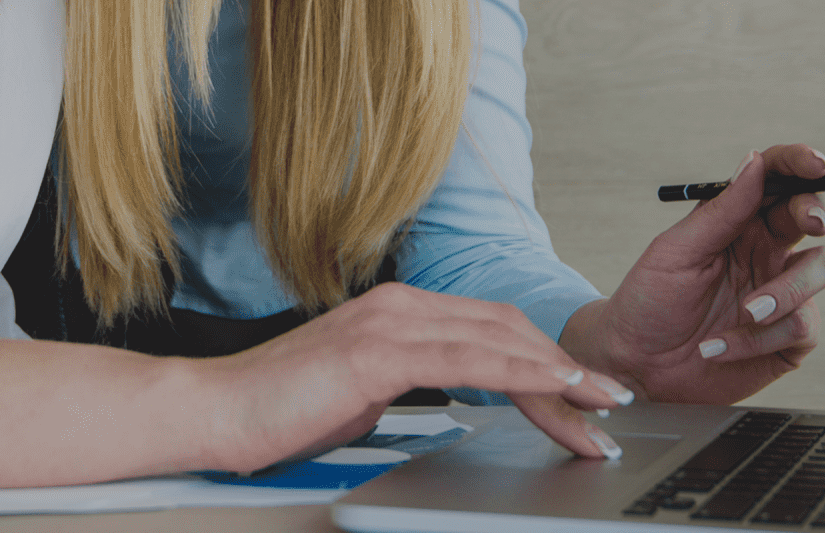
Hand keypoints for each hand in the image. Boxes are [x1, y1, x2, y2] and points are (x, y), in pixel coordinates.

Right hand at [204, 283, 637, 468]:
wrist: (212, 412)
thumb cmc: (274, 411)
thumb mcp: (357, 397)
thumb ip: (403, 389)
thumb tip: (442, 403)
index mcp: (397, 313)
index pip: (492, 328)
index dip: (546, 356)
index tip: (585, 391)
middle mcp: (400, 306)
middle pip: (509, 329)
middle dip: (569, 367)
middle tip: (613, 401)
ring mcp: (390, 324)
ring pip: (500, 341)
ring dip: (561, 375)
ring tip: (602, 404)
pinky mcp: (378, 352)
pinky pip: (470, 359)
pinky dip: (522, 373)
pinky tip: (555, 390)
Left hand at [564, 144, 824, 403]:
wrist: (636, 366)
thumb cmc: (648, 302)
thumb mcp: (676, 252)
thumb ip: (721, 211)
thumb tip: (755, 161)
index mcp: (739, 223)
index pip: (778, 181)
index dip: (800, 165)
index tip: (815, 163)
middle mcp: (767, 252)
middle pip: (813, 215)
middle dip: (817, 213)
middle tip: (811, 222)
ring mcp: (783, 294)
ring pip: (822, 269)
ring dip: (785, 293)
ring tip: (744, 313)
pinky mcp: (788, 338)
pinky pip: (802, 326)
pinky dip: (759, 338)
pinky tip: (719, 348)